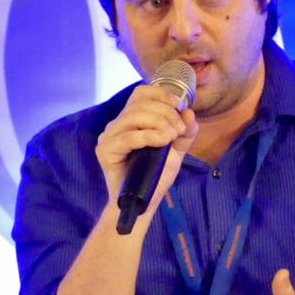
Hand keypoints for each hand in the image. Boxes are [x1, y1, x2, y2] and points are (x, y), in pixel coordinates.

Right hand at [95, 84, 197, 208]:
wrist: (144, 201)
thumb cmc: (156, 174)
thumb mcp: (177, 150)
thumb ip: (185, 132)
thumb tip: (189, 112)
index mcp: (131, 119)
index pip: (141, 93)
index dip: (161, 94)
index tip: (179, 106)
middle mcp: (117, 124)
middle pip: (141, 103)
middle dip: (167, 113)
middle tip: (179, 131)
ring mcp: (109, 136)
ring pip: (134, 116)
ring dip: (159, 123)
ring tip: (170, 138)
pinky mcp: (105, 150)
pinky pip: (127, 136)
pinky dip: (148, 136)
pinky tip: (160, 143)